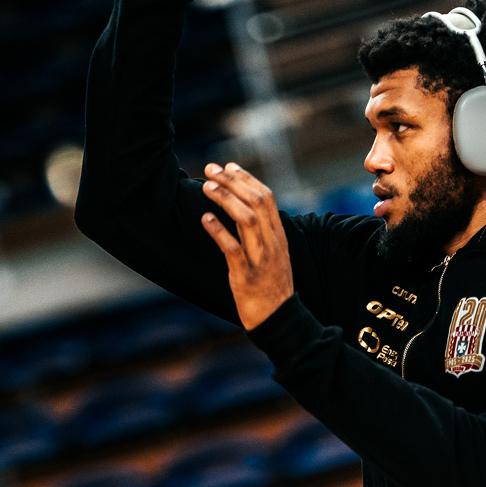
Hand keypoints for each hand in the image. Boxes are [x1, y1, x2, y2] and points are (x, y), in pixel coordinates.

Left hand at [201, 162, 293, 329]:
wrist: (280, 320)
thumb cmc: (272, 286)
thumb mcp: (274, 254)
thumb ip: (262, 232)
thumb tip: (245, 208)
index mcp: (279, 236)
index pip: (266, 197)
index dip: (246, 178)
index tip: (228, 166)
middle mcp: (272, 243)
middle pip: (256, 202)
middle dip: (232, 182)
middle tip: (211, 169)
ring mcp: (260, 259)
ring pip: (247, 220)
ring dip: (225, 200)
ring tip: (207, 187)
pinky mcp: (246, 276)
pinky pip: (233, 249)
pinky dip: (219, 231)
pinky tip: (205, 219)